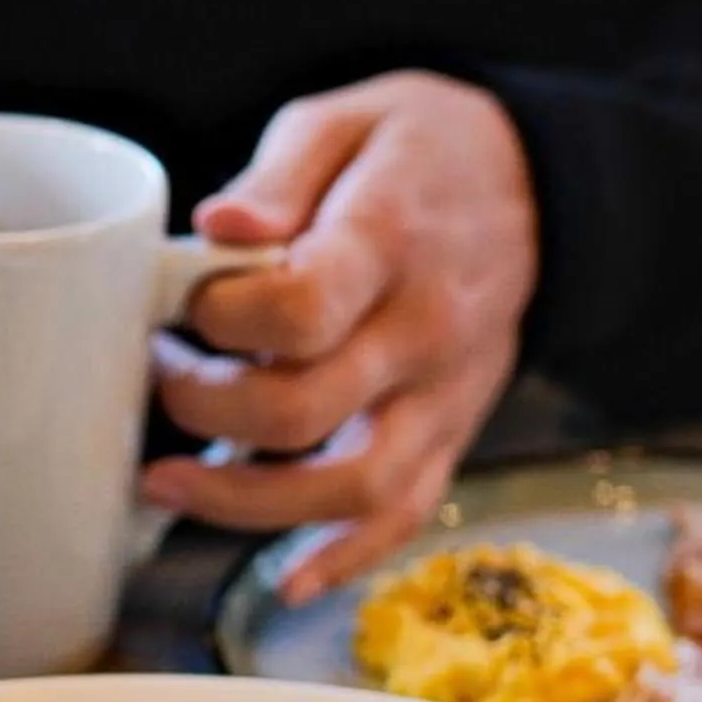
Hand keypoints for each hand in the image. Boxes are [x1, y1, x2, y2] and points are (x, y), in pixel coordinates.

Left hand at [143, 71, 536, 600]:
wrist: (540, 184)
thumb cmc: (418, 151)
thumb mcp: (346, 122)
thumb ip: (278, 177)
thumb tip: (215, 225)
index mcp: (391, 243)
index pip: (300, 308)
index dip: (221, 318)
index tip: (187, 303)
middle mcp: (424, 332)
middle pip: (303, 410)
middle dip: (204, 406)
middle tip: (161, 372)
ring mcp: (443, 396)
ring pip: (349, 487)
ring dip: (244, 505)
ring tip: (167, 482)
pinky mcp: (451, 433)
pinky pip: (404, 514)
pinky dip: (344, 558)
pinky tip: (285, 579)